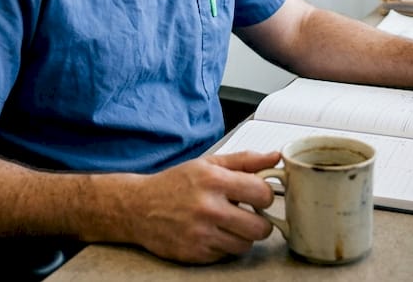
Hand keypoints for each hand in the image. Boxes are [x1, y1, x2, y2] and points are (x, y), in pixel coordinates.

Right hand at [124, 150, 279, 263]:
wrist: (138, 207)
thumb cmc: (174, 184)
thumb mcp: (207, 164)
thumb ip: (244, 161)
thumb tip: (274, 157)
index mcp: (213, 180)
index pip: (262, 193)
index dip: (264, 195)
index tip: (257, 196)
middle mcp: (207, 208)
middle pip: (259, 227)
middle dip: (259, 222)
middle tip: (248, 215)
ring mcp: (201, 234)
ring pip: (245, 245)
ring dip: (242, 236)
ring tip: (228, 224)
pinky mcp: (195, 254)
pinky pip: (226, 255)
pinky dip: (223, 246)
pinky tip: (212, 233)